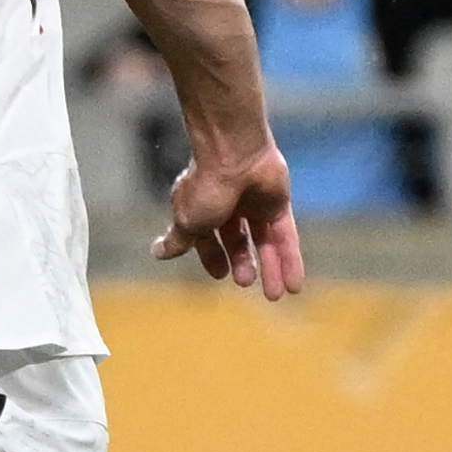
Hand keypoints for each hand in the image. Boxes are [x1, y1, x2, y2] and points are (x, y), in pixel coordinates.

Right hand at [151, 141, 304, 299]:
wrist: (235, 155)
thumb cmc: (205, 188)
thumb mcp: (186, 221)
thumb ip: (178, 241)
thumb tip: (157, 253)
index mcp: (201, 209)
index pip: (206, 239)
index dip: (212, 257)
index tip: (220, 274)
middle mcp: (228, 208)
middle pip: (237, 242)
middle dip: (241, 263)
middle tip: (245, 281)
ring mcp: (254, 206)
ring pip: (263, 243)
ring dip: (269, 269)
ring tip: (275, 295)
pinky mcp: (277, 205)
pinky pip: (285, 238)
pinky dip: (290, 261)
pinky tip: (294, 284)